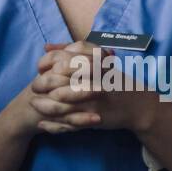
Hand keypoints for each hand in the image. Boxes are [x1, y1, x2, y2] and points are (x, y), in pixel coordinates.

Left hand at [33, 41, 161, 133]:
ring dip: (43, 105)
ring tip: (34, 104)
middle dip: (41, 84)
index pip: (60, 59)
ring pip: (60, 102)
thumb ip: (71, 51)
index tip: (39, 68)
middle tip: (33, 87)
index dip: (45, 63)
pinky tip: (42, 122)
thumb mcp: (97, 61)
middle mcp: (91, 79)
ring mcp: (92, 98)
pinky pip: (68, 121)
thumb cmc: (114, 80)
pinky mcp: (93, 116)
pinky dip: (53, 124)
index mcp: (92, 62)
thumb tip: (46, 47)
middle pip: (57, 79)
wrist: (138, 105)